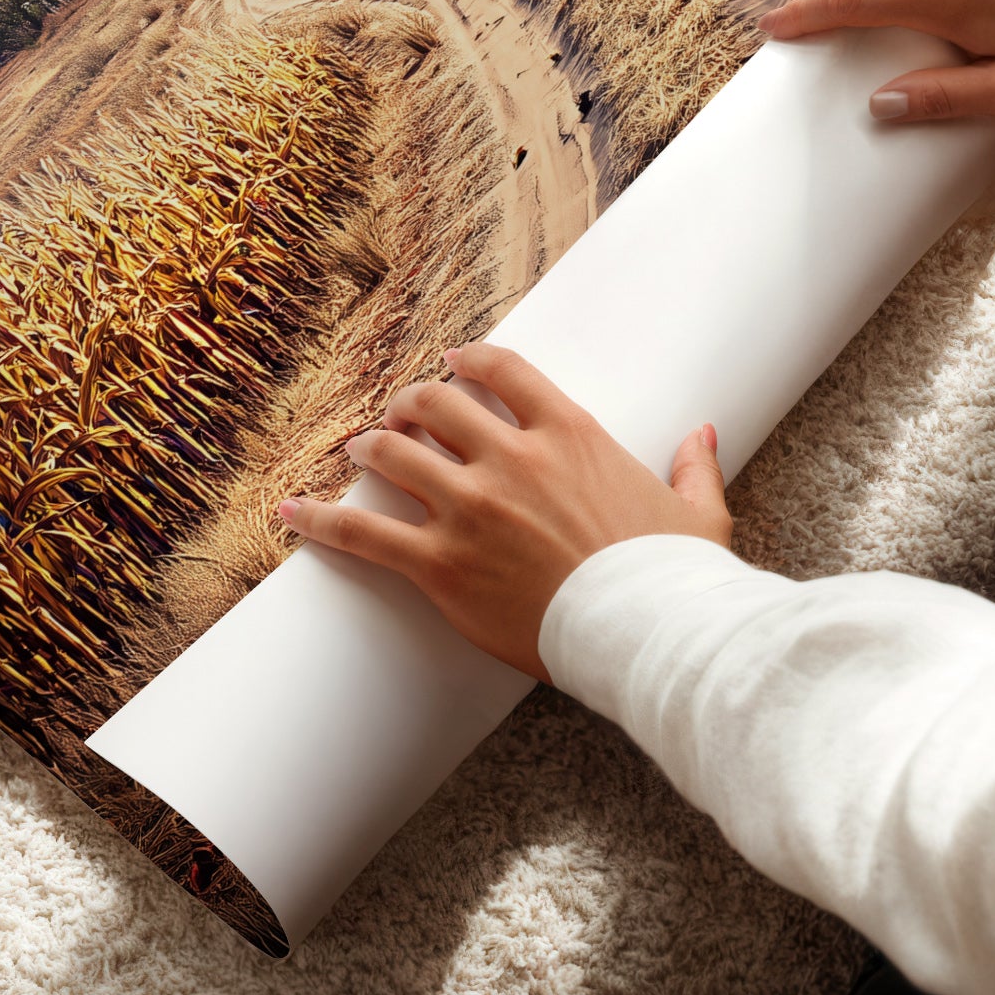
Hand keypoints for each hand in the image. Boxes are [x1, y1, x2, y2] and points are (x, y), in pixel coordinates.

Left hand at [278, 343, 728, 681]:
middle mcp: (512, 458)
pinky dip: (320, 519)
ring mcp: (471, 508)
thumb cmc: (675, 578)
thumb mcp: (697, 513)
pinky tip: (290, 513)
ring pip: (395, 453)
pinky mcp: (442, 563)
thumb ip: (693, 466)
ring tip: (359, 450)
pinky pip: (364, 532)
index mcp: (570, 434)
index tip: (452, 361)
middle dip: (410, 403)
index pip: (503, 371)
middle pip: (436, 404)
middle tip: (399, 414)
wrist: (648, 634)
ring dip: (371, 446)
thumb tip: (704, 434)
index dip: (468, 360)